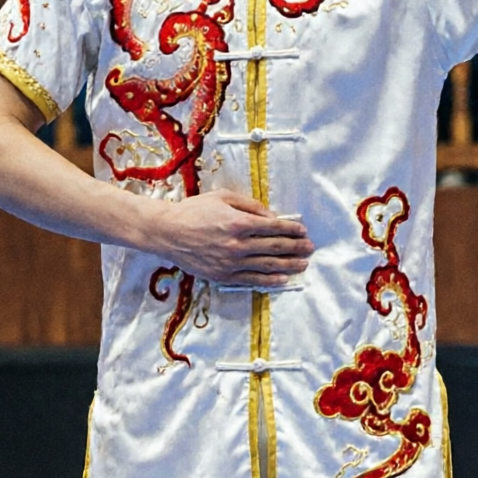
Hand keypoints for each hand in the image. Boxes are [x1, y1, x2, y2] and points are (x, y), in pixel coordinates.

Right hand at [142, 190, 311, 287]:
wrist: (167, 232)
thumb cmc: (194, 211)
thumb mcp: (222, 197)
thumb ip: (249, 205)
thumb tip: (272, 216)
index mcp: (238, 222)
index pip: (273, 227)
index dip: (291, 229)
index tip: (303, 230)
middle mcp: (237, 244)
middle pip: (275, 248)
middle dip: (296, 247)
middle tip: (310, 247)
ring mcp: (231, 262)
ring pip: (268, 266)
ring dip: (289, 265)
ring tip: (303, 264)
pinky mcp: (224, 276)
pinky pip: (253, 280)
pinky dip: (271, 280)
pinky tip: (284, 278)